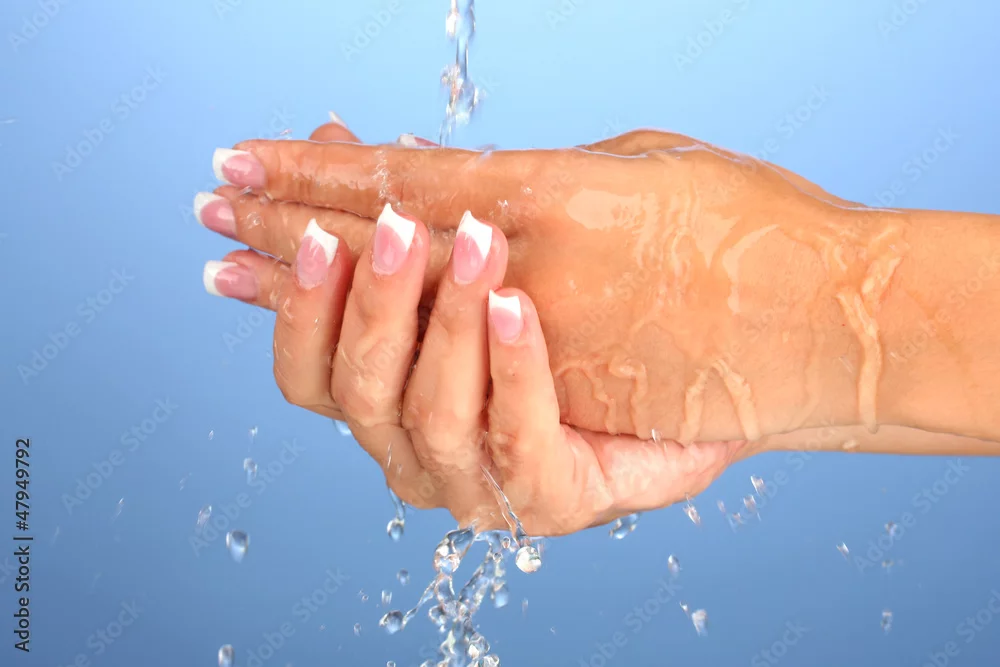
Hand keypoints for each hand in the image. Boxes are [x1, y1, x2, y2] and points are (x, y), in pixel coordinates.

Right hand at [203, 181, 742, 535]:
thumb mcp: (475, 250)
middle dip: (372, 303)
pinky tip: (517, 306)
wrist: (685, 378)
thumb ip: (403, 213)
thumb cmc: (565, 313)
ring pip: (433, 414)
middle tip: (395, 227)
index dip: (295, 306)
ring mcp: (478, 485)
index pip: (307, 374)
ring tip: (475, 244)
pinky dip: (513, 370)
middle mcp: (415, 452)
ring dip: (447, 323)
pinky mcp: (549, 501)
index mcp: (386, 403)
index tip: (307, 232)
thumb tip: (327, 136)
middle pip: (359, 392)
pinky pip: (518, 439)